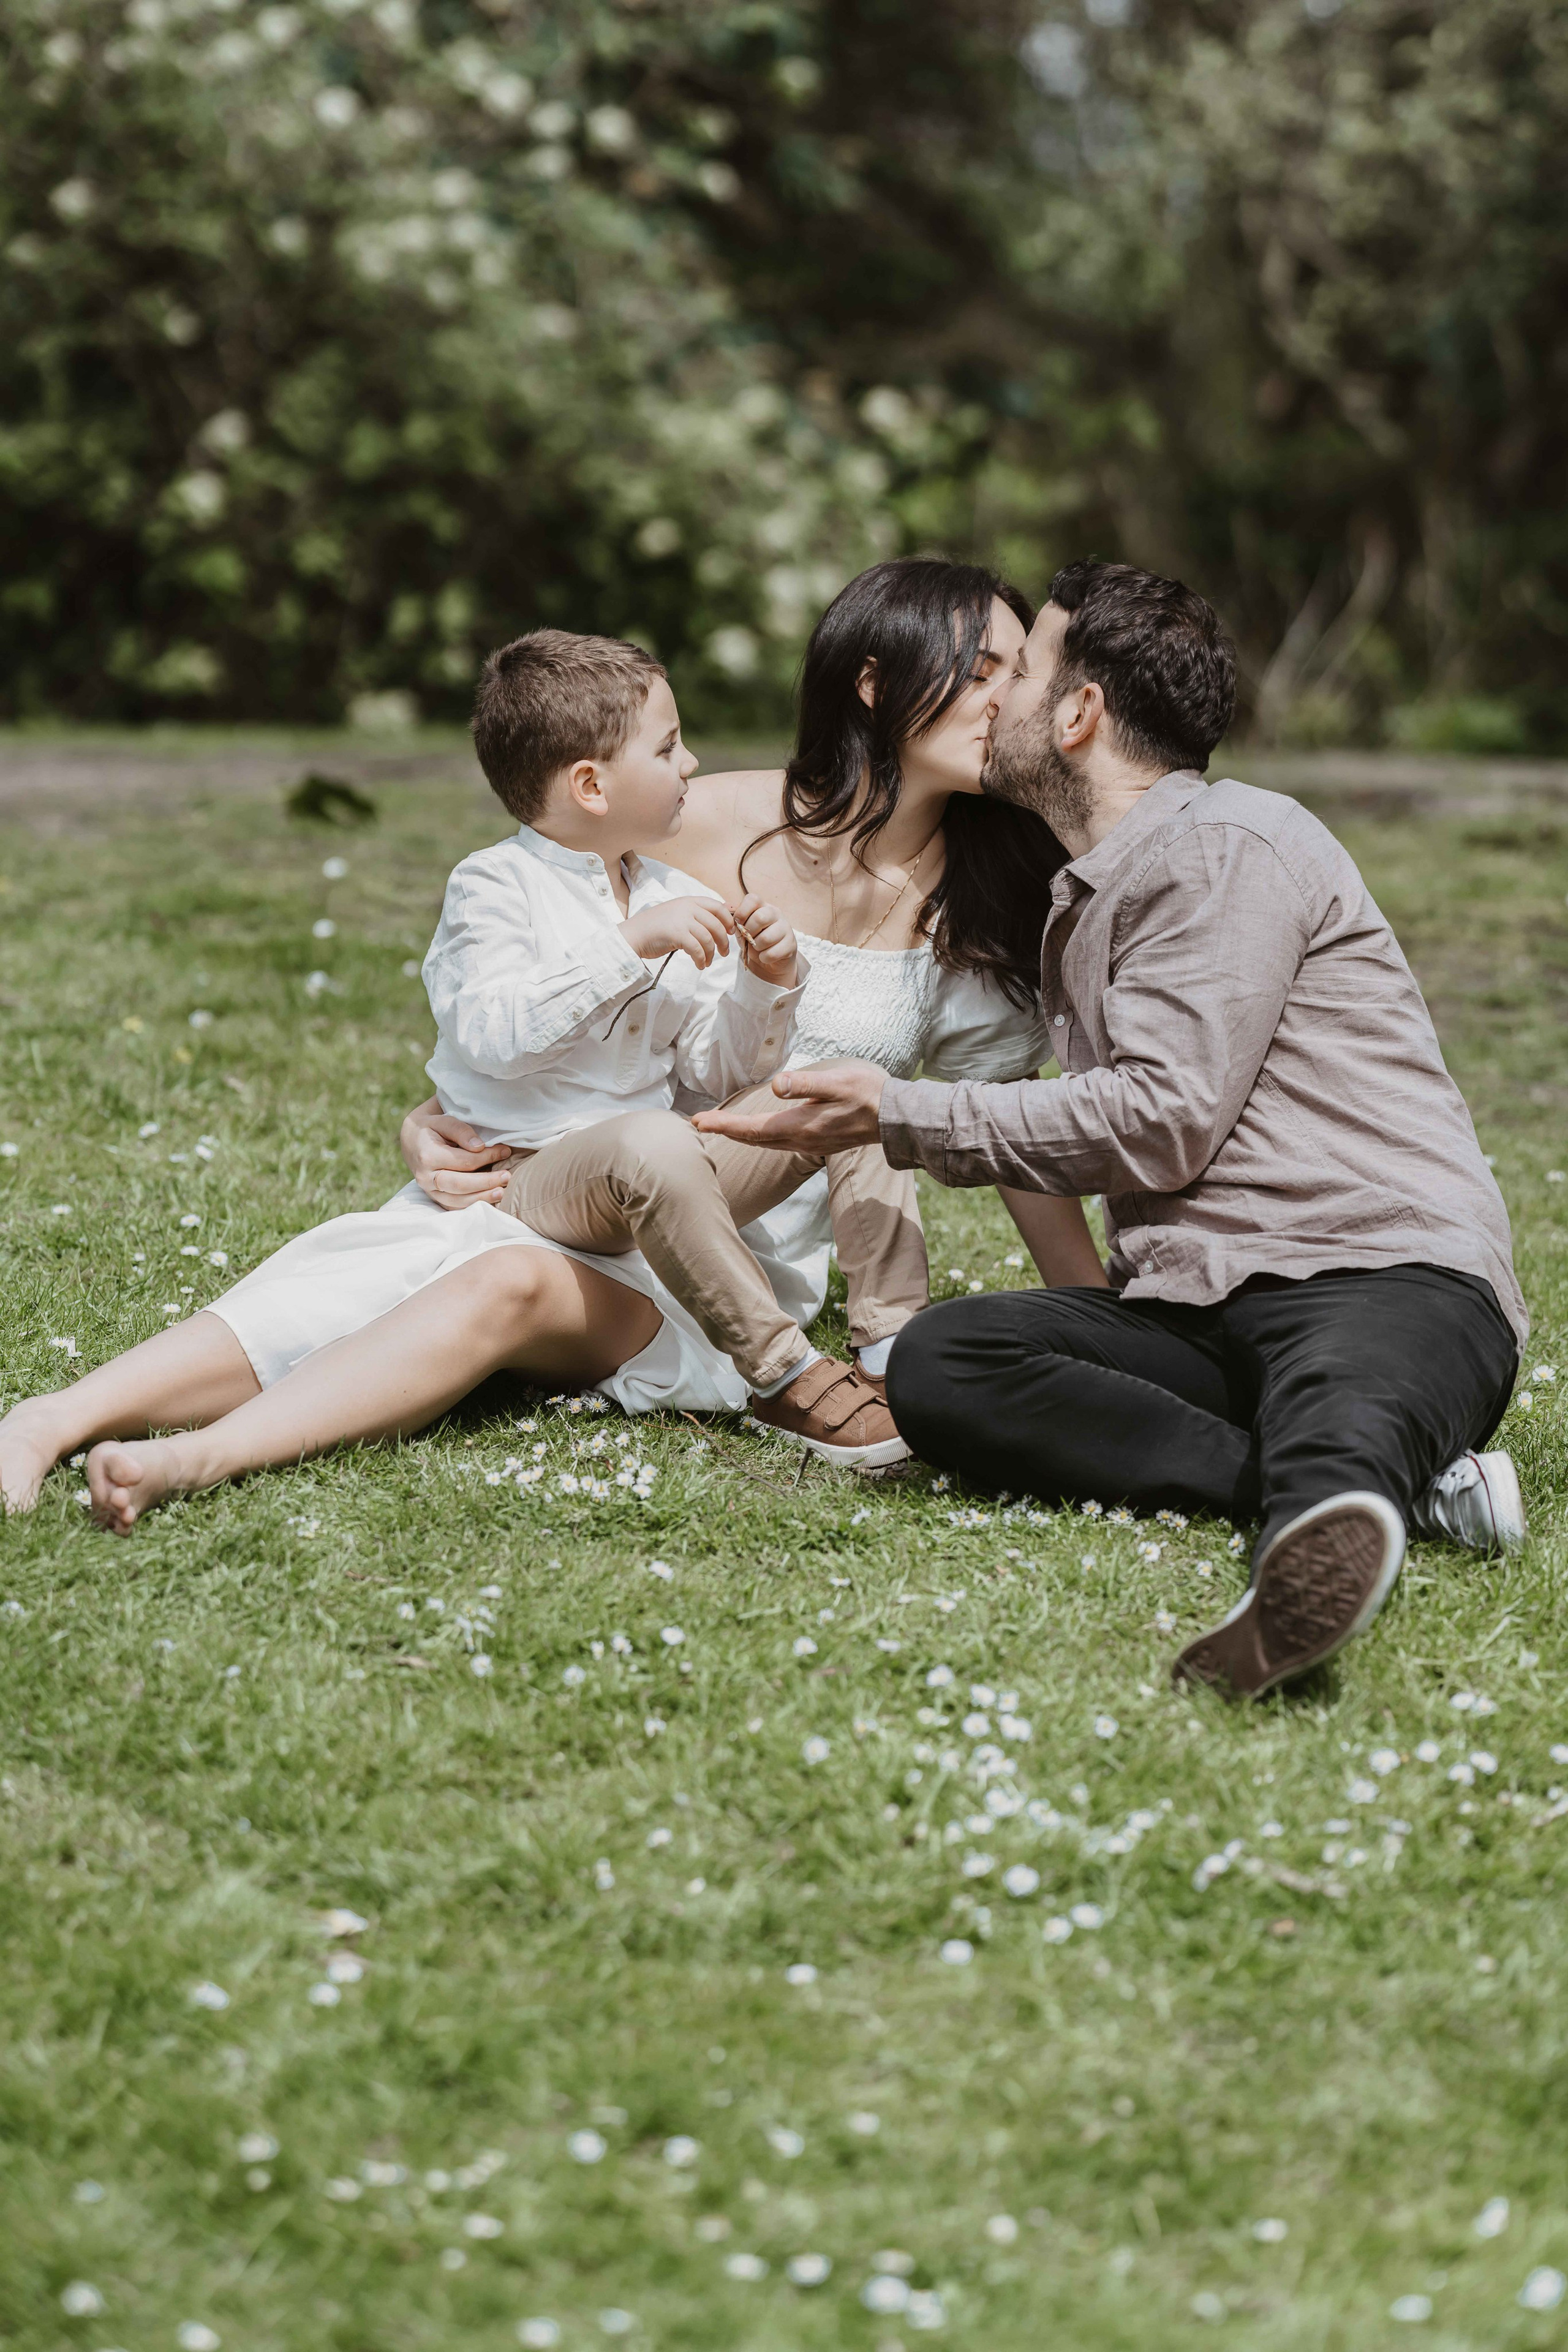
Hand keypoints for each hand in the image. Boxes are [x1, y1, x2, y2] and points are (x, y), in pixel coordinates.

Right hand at [400, 1097, 511, 1209]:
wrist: (412, 1141)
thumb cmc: (431, 1128)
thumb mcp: (442, 1120)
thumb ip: (460, 1131)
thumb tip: (479, 1146)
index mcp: (427, 1156)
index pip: (463, 1161)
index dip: (487, 1157)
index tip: (505, 1150)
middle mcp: (425, 1177)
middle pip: (460, 1184)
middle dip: (486, 1182)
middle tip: (507, 1177)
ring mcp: (429, 1190)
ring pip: (457, 1200)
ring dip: (482, 1198)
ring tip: (502, 1192)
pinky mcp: (434, 1197)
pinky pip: (454, 1207)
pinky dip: (472, 1206)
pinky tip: (488, 1200)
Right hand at [622, 896, 734, 968]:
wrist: (634, 934)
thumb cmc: (656, 927)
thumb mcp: (678, 915)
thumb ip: (696, 915)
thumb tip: (721, 919)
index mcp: (689, 901)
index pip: (717, 907)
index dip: (728, 920)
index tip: (730, 932)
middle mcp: (687, 908)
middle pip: (716, 924)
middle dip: (723, 941)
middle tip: (723, 952)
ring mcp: (682, 920)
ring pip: (708, 938)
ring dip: (711, 953)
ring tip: (707, 962)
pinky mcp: (676, 934)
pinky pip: (697, 949)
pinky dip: (701, 959)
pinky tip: (700, 965)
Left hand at [692, 1059, 886, 1149]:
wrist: (896, 1119)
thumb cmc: (868, 1095)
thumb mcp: (837, 1083)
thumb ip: (806, 1085)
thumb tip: (777, 1085)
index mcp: (800, 1126)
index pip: (751, 1130)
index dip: (723, 1126)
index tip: (697, 1121)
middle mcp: (800, 1140)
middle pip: (753, 1139)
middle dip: (725, 1132)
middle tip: (699, 1124)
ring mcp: (809, 1144)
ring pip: (765, 1143)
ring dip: (741, 1136)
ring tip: (720, 1127)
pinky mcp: (817, 1142)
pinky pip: (779, 1143)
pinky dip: (760, 1138)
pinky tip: (758, 1133)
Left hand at [730, 893, 797, 986]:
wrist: (770, 958)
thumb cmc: (754, 938)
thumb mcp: (742, 927)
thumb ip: (734, 917)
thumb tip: (725, 906)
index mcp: (763, 906)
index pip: (753, 899)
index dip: (742, 911)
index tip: (738, 923)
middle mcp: (776, 913)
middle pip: (760, 918)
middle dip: (749, 932)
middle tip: (748, 939)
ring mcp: (786, 928)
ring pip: (766, 938)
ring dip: (756, 947)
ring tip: (757, 948)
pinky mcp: (791, 944)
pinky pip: (772, 953)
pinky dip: (764, 958)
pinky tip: (765, 956)